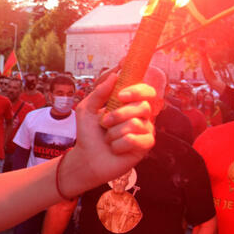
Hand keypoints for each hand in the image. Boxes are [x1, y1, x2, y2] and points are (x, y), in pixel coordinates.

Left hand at [61, 73, 154, 195]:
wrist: (87, 158)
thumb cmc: (88, 133)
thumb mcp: (87, 109)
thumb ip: (99, 92)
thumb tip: (115, 75)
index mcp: (130, 104)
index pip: (146, 91)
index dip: (137, 91)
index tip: (120, 96)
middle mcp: (141, 116)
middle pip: (142, 106)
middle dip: (118, 114)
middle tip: (105, 123)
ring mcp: (145, 131)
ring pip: (135, 124)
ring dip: (114, 132)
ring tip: (107, 138)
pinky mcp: (145, 146)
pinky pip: (134, 140)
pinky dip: (118, 144)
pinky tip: (114, 148)